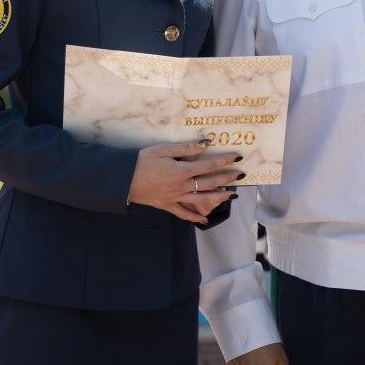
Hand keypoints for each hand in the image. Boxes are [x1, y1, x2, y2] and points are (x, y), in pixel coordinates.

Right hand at [127, 140, 241, 224]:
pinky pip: (183, 214)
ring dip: (218, 198)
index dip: (224, 161)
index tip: (237, 157)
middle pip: (209, 183)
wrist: (123, 179)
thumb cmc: (142, 161)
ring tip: (231, 195)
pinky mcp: (167, 206)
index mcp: (181, 171)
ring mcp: (175, 198)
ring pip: (201, 200)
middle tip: (241, 175)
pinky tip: (205, 220)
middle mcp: (182, 186)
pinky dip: (195, 218)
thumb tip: (205, 144)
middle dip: (226, 179)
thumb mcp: (163, 150)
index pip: (208, 165)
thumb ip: (185, 148)